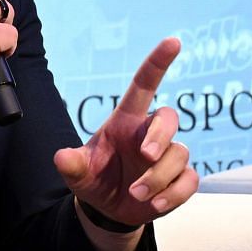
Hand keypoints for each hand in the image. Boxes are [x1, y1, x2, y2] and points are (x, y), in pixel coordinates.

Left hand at [53, 37, 192, 229]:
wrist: (108, 208)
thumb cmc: (94, 178)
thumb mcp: (78, 173)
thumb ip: (71, 165)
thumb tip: (61, 158)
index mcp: (126, 121)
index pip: (144, 85)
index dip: (158, 62)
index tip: (173, 41)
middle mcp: (149, 134)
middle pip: (169, 118)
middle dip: (161, 135)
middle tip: (145, 155)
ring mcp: (167, 156)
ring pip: (179, 154)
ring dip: (158, 177)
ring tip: (136, 195)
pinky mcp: (179, 179)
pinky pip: (190, 180)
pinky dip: (174, 194)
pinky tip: (155, 205)